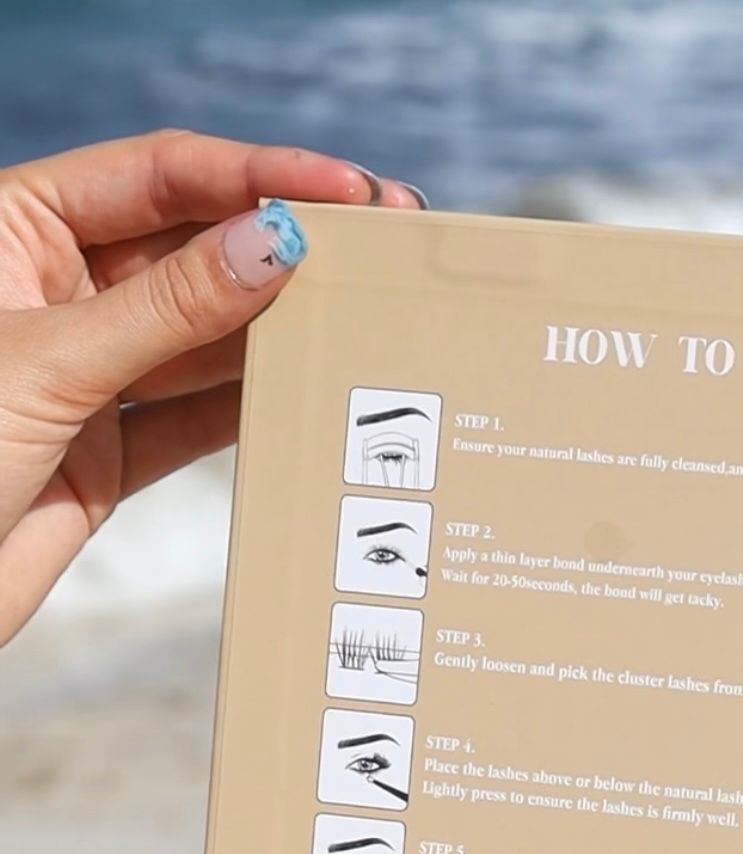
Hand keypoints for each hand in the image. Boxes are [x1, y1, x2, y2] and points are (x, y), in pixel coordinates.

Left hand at [0, 130, 422, 644]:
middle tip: (374, 252)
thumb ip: (169, 309)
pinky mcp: (101, 456)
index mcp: (13, 229)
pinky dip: (249, 410)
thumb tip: (274, 245)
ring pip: (200, 338)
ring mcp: (82, 375)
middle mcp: (51, 292)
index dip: (253, 175)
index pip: (155, 176)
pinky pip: (192, 421)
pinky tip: (305, 391)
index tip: (341, 188)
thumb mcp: (51, 364)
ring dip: (274, 332)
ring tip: (358, 321)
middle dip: (277, 251)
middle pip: (189, 251)